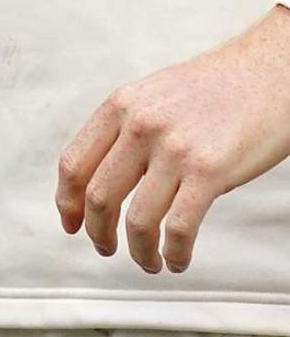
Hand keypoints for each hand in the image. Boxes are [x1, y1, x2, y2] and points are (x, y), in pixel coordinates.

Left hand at [57, 3, 289, 274]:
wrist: (271, 73)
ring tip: (148, 263)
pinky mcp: (210, 171)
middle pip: (98, 195)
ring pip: (136, 219)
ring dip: (138, 251)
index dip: (66, 201)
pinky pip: (179, 227)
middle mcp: (140, 126)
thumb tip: (108, 173)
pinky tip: (177, 260)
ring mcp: (174, 149)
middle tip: (106, 249)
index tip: (71, 223)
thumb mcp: (155, 95)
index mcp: (120, 106)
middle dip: (98, 232)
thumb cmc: (218, 89)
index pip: (74, 162)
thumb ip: (128, 128)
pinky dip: (174, 252)